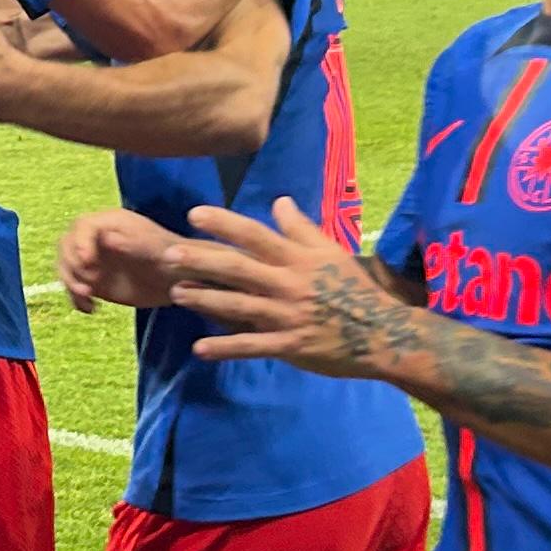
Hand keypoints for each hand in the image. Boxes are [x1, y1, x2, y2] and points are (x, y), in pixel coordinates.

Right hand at [58, 208, 187, 311]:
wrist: (181, 282)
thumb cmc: (176, 261)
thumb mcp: (162, 250)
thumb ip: (136, 243)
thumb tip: (108, 238)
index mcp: (113, 223)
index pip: (83, 226)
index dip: (80, 243)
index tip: (87, 264)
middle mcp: (98, 237)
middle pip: (67, 244)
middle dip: (72, 264)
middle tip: (87, 285)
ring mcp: (94, 258)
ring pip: (66, 265)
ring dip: (70, 282)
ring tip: (88, 298)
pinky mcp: (94, 279)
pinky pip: (74, 286)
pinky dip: (76, 299)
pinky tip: (92, 309)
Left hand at [167, 198, 401, 379]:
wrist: (382, 333)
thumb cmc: (353, 289)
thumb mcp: (330, 252)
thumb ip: (300, 228)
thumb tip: (279, 200)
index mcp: (297, 258)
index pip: (255, 235)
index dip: (223, 224)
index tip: (193, 214)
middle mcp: (288, 283)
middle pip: (238, 268)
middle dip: (201, 260)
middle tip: (168, 255)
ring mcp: (287, 316)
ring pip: (238, 306)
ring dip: (205, 299)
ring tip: (177, 293)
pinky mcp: (290, 345)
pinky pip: (252, 346)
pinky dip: (225, 347)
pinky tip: (199, 349)